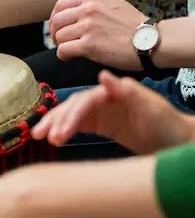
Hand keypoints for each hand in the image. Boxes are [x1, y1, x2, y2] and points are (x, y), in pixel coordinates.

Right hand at [33, 70, 193, 154]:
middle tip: (44, 135)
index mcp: (115, 92)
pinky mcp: (103, 125)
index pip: (87, 100)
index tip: (61, 130)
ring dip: (55, 124)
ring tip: (40, 137)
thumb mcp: (150, 108)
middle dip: (57, 120)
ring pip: (72, 115)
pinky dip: (64, 130)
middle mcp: (106, 98)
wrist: (178, 142)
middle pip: (74, 106)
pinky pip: (78, 126)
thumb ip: (126, 92)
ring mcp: (103, 111)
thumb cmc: (168, 124)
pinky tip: (52, 138)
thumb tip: (101, 75)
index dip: (72, 114)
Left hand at [49, 0, 145, 68]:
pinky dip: (63, 55)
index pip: (60, 5)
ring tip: (69, 49)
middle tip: (61, 40)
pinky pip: (64, 50)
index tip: (59, 27)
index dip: (55, 18)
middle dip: (55, 32)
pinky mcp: (89, 45)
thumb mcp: (110, 0)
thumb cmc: (132, 23)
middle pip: (56, 21)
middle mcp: (88, 9)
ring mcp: (88, 27)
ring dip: (61, 45)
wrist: (148, 41)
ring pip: (59, 36)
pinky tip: (70, 56)